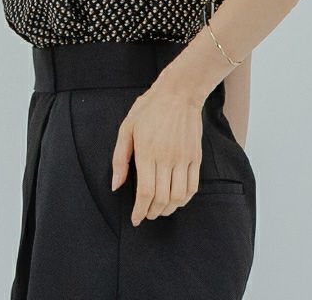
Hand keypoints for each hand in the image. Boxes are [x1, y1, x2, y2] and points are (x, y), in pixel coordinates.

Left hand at [110, 77, 205, 226]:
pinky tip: (176, 200)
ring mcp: (183, 158)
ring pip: (178, 196)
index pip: (145, 192)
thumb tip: (116, 185)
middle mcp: (166, 158)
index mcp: (147, 151)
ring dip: (168, 210)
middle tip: (146, 215)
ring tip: (160, 210)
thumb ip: (120, 158)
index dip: (140, 211)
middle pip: (162, 199)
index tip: (136, 219)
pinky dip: (184, 199)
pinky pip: (193, 187)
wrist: (179, 93)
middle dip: (152, 213)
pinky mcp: (195, 156)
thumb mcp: (127, 127)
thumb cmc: (149, 108)